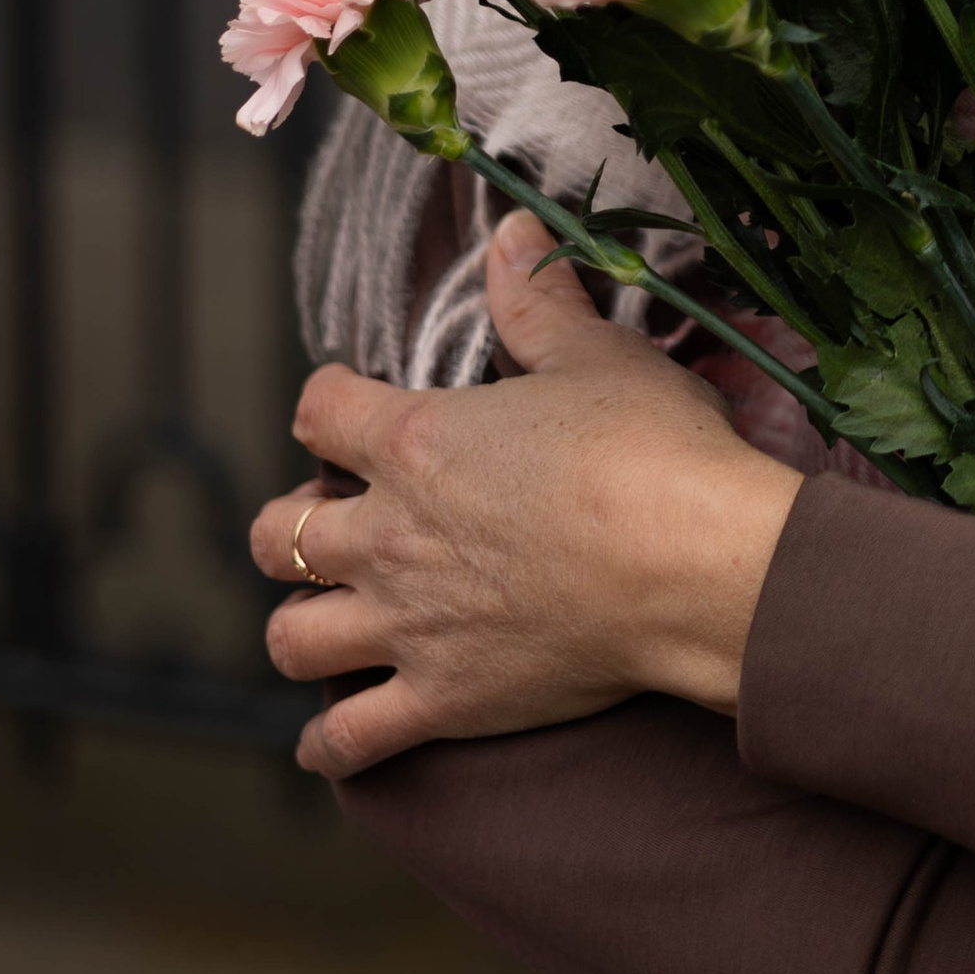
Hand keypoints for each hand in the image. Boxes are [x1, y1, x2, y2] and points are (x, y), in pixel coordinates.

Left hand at [248, 210, 801, 777]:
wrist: (697, 561)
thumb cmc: (653, 448)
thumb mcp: (597, 355)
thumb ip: (537, 299)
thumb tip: (509, 230)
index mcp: (416, 441)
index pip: (317, 410)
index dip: (327, 400)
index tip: (347, 402)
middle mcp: (390, 535)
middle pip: (277, 533)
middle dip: (292, 523)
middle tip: (338, 519)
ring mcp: (408, 625)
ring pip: (291, 637)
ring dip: (300, 624)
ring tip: (331, 615)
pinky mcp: (444, 700)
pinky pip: (348, 741)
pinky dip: (329, 743)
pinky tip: (332, 736)